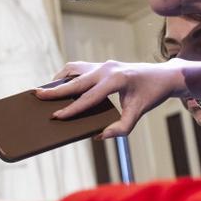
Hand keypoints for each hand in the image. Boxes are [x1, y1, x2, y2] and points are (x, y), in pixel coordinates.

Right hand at [40, 58, 200, 137]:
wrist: (164, 75)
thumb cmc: (151, 94)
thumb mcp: (139, 112)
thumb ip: (122, 127)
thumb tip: (101, 136)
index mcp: (116, 80)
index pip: (88, 97)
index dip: (71, 109)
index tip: (56, 117)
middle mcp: (107, 69)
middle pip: (75, 81)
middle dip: (55, 91)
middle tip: (37, 95)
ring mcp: (103, 64)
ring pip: (73, 69)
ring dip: (59, 80)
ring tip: (47, 91)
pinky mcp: (101, 64)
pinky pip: (78, 67)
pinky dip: (67, 75)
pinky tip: (61, 85)